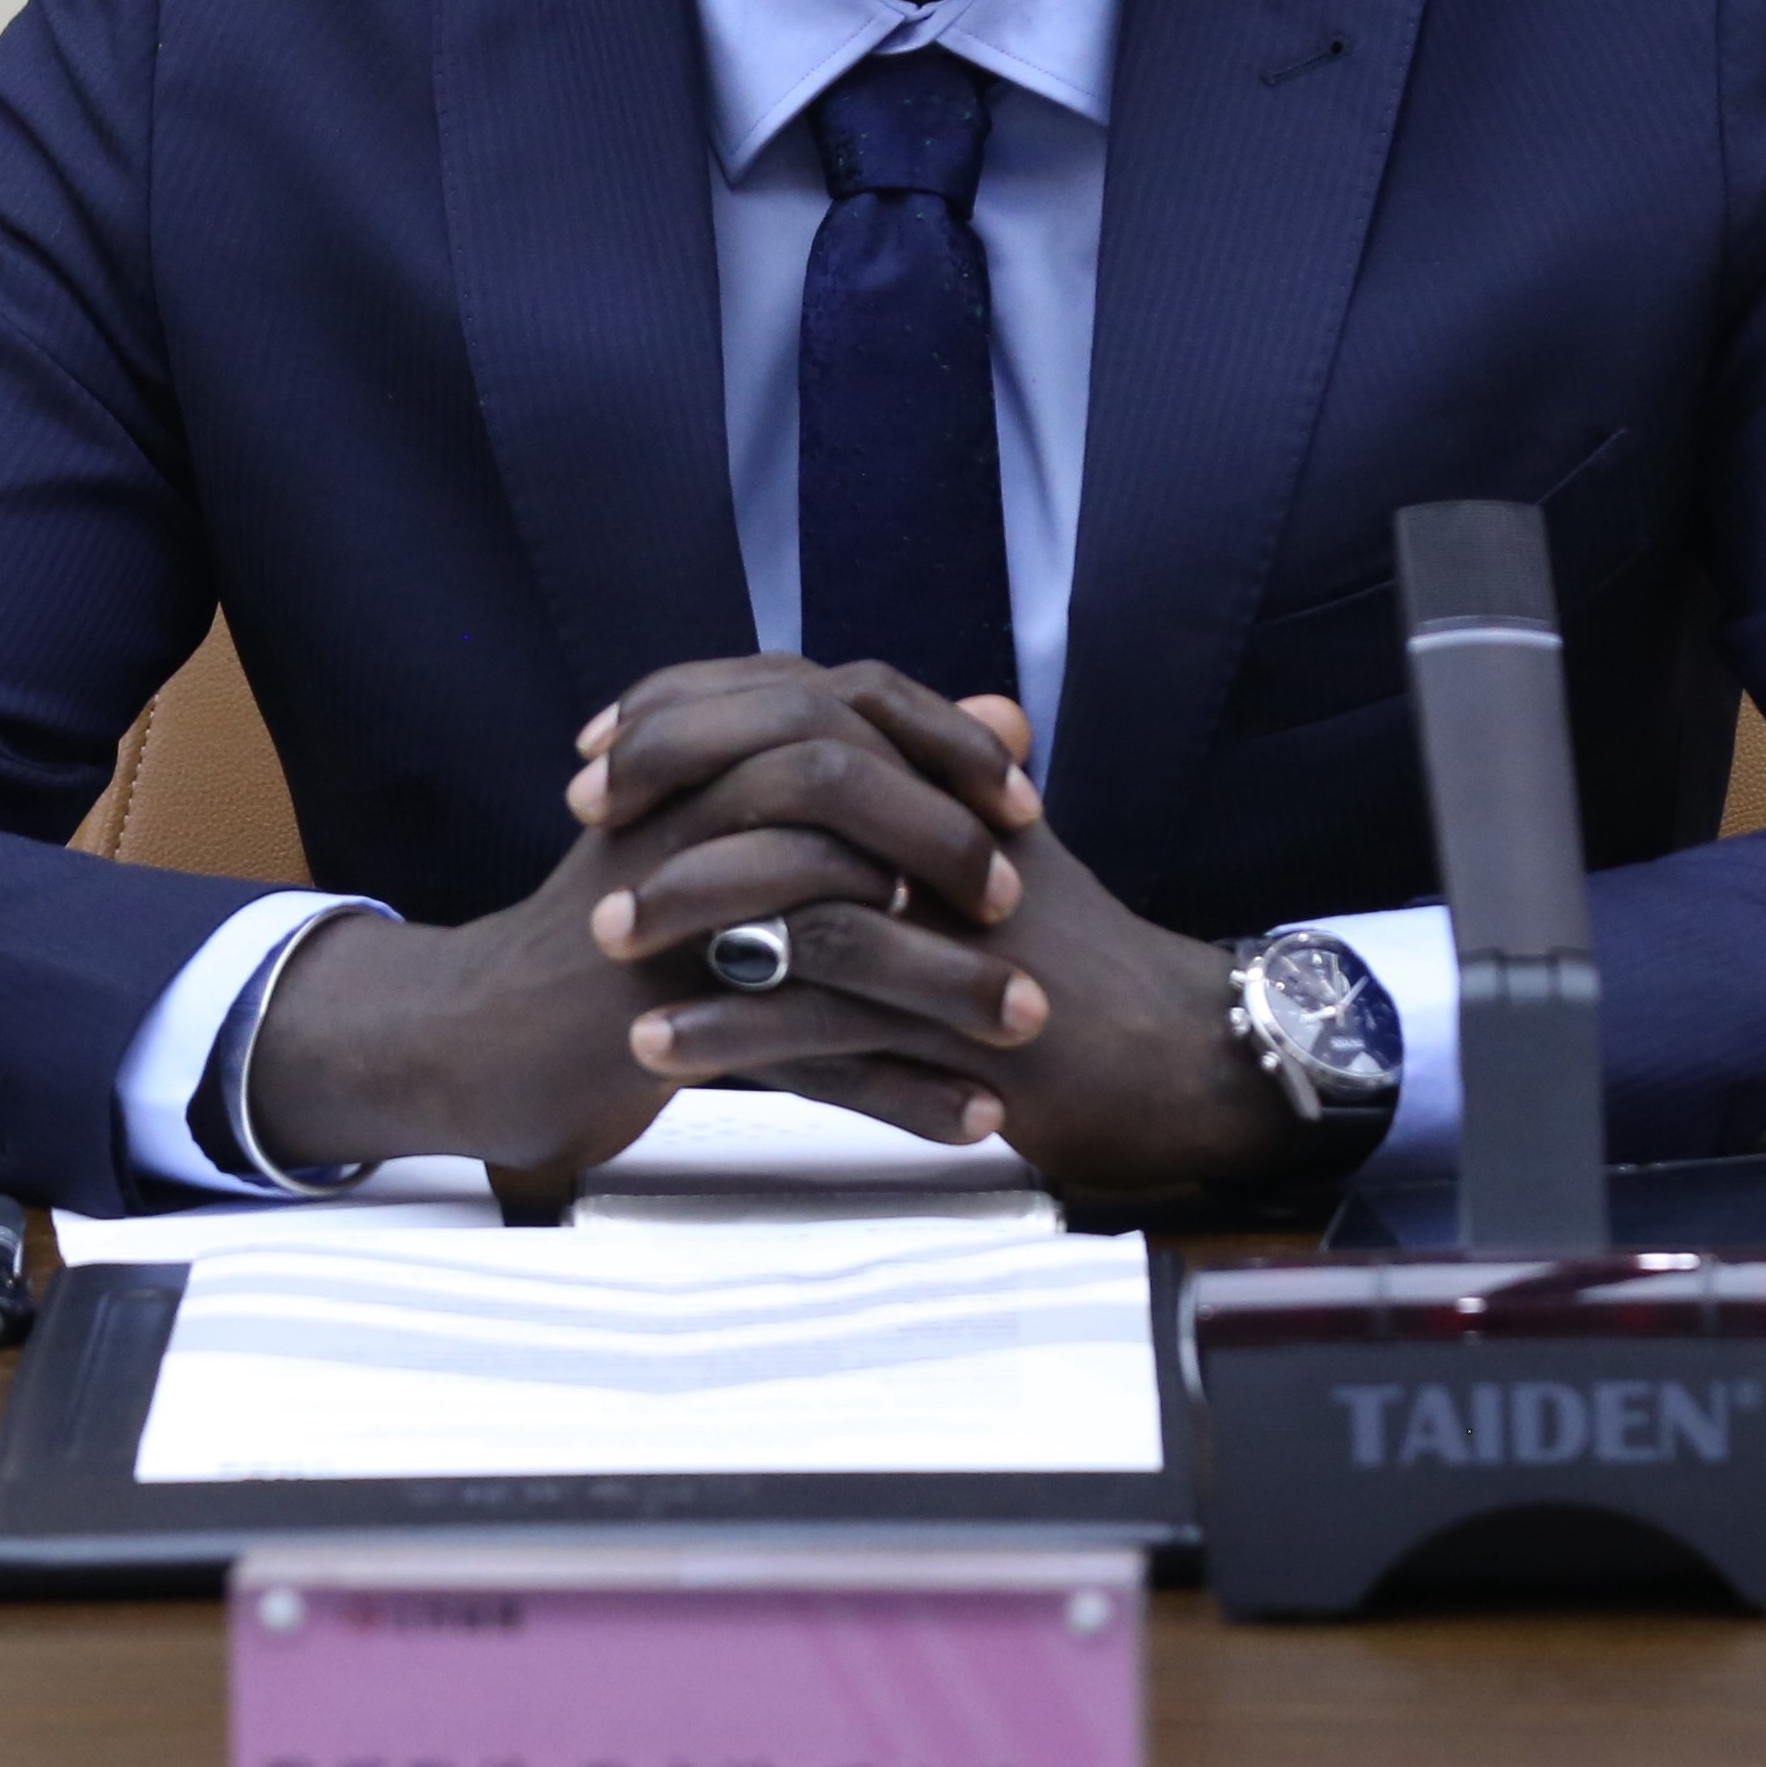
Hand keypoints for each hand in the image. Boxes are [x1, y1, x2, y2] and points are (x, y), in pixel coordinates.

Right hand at [246, 657, 1044, 1179]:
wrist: (487, 1035)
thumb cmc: (636, 932)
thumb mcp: (744, 832)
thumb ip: (873, 774)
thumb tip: (1006, 713)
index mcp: (700, 756)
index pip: (841, 702)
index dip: (941, 744)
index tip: (1021, 801)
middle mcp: (678, 816)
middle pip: (833, 785)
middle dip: (944, 841)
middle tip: (1014, 905)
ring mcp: (666, 919)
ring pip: (830, 927)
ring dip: (944, 980)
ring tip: (1025, 1025)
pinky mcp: (663, 1022)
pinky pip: (808, 1055)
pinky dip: (900, 1092)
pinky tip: (972, 1117)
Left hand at [587, 661, 1316, 1201]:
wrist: (1175, 1055)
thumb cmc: (1071, 961)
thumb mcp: (994, 856)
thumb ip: (914, 800)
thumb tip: (819, 754)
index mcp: (946, 786)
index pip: (803, 711)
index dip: (694, 719)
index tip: (606, 753)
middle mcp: (949, 836)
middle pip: (789, 781)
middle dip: (674, 801)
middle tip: (590, 831)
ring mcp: (953, 929)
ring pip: (796, 901)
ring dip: (691, 919)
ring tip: (608, 949)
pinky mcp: (954, 1022)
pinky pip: (825, 1019)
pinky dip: (733, 1031)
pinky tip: (658, 1048)